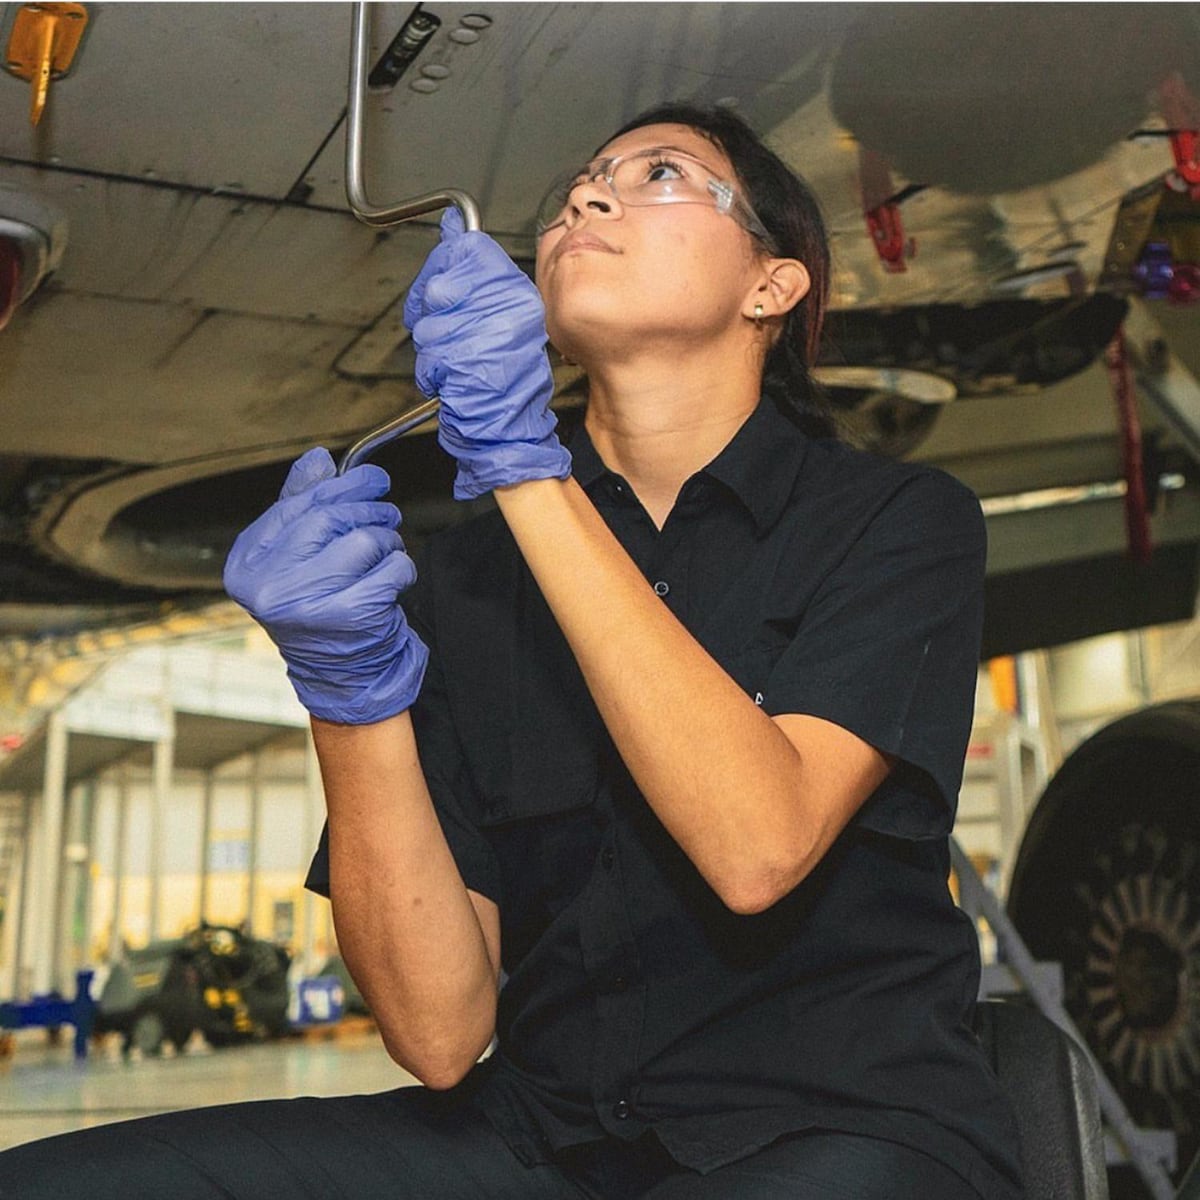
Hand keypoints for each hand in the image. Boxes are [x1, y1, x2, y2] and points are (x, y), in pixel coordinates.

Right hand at [223, 447, 428, 723]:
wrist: (338, 673)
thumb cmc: (316, 605)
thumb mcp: (295, 555)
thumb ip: (301, 505)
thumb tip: (317, 458)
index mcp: (246, 564)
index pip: (297, 507)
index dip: (342, 486)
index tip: (372, 479)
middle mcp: (268, 587)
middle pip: (329, 519)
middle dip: (369, 510)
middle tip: (388, 515)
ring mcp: (307, 605)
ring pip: (364, 541)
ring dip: (387, 541)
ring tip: (385, 552)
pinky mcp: (350, 618)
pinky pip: (391, 569)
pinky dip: (402, 567)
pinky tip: (392, 579)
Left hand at [403, 208, 571, 499]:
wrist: (510, 432)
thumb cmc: (504, 381)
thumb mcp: (500, 316)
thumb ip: (473, 271)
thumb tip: (452, 226)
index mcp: (517, 292)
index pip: (468, 249)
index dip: (443, 269)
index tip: (440, 293)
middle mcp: (507, 309)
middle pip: (441, 286)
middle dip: (434, 316)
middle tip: (451, 337)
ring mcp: (488, 336)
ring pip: (430, 324)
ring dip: (434, 350)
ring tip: (459, 365)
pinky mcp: (468, 364)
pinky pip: (429, 356)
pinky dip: (433, 374)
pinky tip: (455, 382)